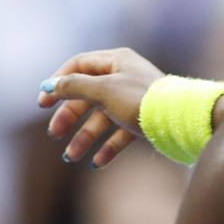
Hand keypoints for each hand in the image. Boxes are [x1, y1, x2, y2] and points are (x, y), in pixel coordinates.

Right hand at [37, 49, 165, 166]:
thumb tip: (50, 85)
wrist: (180, 122)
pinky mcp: (143, 122)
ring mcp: (133, 101)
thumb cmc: (141, 100)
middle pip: (87, 95)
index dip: (58, 82)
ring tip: (71, 156)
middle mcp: (124, 78)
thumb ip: (74, 87)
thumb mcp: (102, 90)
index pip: (78, 65)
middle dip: (69, 116)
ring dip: (84, 137)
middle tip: (55, 133)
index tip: (43, 102)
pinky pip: (119, 134)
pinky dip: (106, 147)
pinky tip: (96, 163)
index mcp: (116, 61)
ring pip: (101, 118)